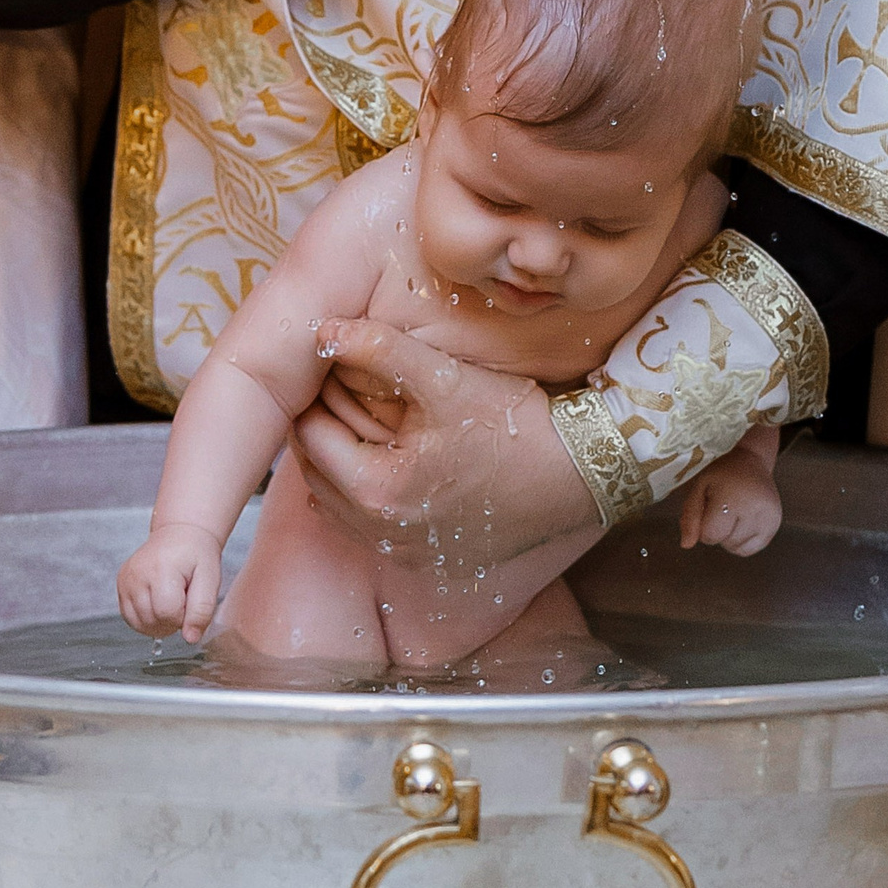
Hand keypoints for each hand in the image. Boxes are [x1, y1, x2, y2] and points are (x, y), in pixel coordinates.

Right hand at [117, 522, 223, 640]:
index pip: (167, 614)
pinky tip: (158, 603)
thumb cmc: (196, 554)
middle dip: (171, 619)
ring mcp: (125, 579)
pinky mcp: (121, 584)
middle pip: (152, 621)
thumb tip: (190, 638)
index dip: (183, 616)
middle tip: (182, 598)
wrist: (180, 534)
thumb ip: (201, 610)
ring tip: (171, 600)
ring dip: (158, 621)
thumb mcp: (210, 578)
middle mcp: (137, 574)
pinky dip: (146, 618)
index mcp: (160, 569)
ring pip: (139, 624)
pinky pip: (130, 617)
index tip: (190, 600)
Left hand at [291, 317, 597, 561]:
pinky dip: (365, 489)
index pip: (310, 437)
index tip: (325, 366)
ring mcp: (403, 553)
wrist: (577, 475)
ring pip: (338, 501)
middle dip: (321, 427)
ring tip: (360, 416)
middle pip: (317, 471)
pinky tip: (387, 457)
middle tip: (336, 385)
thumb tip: (323, 330)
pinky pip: (369, 524)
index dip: (312, 395)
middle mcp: (381, 534)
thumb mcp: (444, 377)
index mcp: (376, 492)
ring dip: (340, 459)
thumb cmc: (513, 427)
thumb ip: (378, 349)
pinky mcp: (425, 558)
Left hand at [677, 444, 782, 557]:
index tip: (707, 510)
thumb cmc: (722, 474)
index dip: (703, 527)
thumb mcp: (699, 488)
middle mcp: (753, 508)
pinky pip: (751, 549)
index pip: (710, 534)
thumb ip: (690, 516)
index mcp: (730, 496)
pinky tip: (742, 523)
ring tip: (733, 515)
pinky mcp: (775, 525)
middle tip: (721, 510)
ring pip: (738, 549)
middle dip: (718, 532)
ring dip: (730, 538)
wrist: (751, 462)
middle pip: (725, 542)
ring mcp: (768, 518)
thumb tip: (686, 544)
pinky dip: (742, 542)